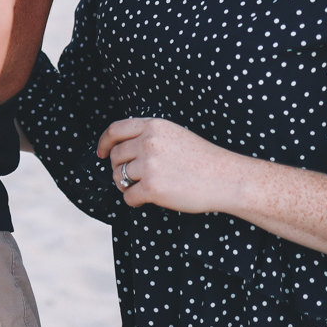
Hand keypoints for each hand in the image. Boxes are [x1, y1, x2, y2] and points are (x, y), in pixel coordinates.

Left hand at [97, 117, 247, 213]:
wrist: (225, 178)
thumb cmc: (203, 159)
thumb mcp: (175, 135)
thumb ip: (150, 136)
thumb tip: (121, 148)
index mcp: (154, 126)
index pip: (115, 130)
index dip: (104, 142)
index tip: (101, 153)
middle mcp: (148, 143)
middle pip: (115, 156)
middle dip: (118, 168)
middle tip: (130, 178)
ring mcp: (149, 165)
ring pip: (118, 177)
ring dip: (125, 185)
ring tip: (143, 188)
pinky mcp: (152, 188)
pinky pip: (128, 196)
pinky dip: (134, 200)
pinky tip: (147, 199)